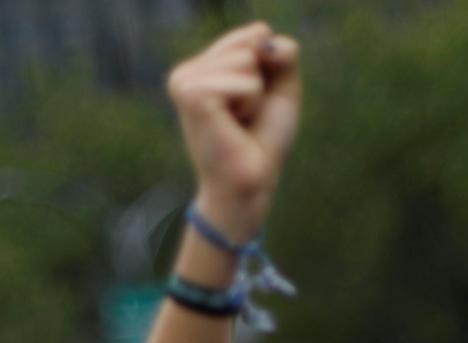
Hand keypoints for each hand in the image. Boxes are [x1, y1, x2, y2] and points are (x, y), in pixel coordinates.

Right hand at [168, 22, 300, 242]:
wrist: (251, 184)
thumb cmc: (262, 142)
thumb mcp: (281, 88)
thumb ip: (282, 52)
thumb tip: (263, 37)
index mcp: (202, 67)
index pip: (253, 34)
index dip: (268, 71)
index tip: (252, 106)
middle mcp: (186, 70)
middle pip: (250, 43)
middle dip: (261, 84)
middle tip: (245, 119)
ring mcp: (184, 80)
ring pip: (247, 60)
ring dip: (255, 97)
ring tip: (238, 124)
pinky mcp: (192, 94)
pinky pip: (245, 81)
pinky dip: (250, 105)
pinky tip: (232, 126)